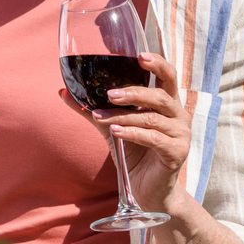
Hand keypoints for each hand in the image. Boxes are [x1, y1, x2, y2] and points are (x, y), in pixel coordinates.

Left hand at [96, 52, 192, 214]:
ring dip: (124, 116)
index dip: (157, 63)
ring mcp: (181, 134)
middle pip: (160, 96)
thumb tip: (62, 91)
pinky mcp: (177, 152)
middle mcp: (178, 116)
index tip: (138, 55)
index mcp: (167, 104)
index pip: (168, 76)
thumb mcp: (111, 127)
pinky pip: (153, 138)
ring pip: (152, 118)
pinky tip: (115, 132)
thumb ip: (92, 109)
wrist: (146, 189)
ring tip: (102, 116)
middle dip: (134, 92)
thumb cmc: (133, 153)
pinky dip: (132, 133)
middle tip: (109, 94)